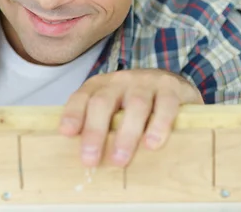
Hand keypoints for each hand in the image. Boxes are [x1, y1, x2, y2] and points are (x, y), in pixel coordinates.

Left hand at [59, 68, 203, 167]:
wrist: (173, 84)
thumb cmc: (136, 105)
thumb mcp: (114, 110)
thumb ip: (100, 126)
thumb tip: (85, 160)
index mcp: (101, 86)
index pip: (82, 97)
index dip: (73, 114)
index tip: (66, 133)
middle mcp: (120, 81)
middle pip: (103, 102)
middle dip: (95, 130)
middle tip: (90, 159)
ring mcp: (146, 82)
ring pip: (135, 105)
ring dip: (126, 134)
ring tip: (120, 159)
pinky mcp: (171, 87)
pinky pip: (166, 105)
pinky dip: (159, 125)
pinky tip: (152, 144)